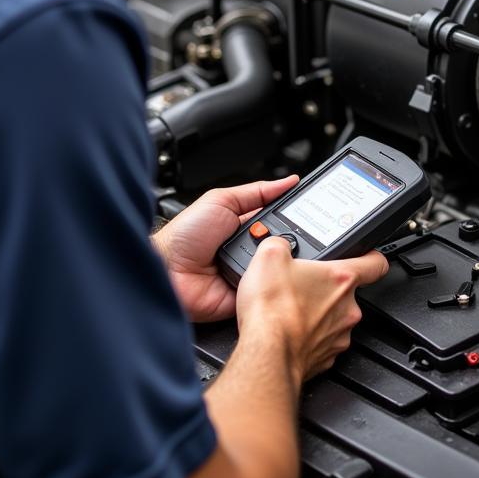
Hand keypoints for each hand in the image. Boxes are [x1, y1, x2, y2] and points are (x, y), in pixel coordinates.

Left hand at [153, 175, 298, 322]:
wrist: (167, 270)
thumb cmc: (185, 234)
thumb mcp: (222, 201)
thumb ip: (257, 192)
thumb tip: (287, 182)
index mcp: (246, 226)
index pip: (280, 221)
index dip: (294, 218)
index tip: (312, 213)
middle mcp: (249, 250)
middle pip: (283, 243)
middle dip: (288, 238)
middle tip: (282, 234)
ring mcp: (249, 273)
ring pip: (279, 266)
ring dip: (276, 259)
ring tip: (268, 252)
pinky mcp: (247, 296)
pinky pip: (268, 289)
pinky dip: (269, 283)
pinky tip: (266, 274)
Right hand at [236, 239, 388, 381]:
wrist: (265, 355)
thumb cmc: (273, 311)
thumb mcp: (270, 256)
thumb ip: (282, 243)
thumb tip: (280, 245)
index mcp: (341, 279)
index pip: (375, 263)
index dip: (371, 256)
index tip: (366, 256)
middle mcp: (347, 309)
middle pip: (346, 292)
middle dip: (326, 288)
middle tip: (302, 286)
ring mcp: (338, 336)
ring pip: (334, 319)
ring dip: (318, 314)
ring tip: (291, 310)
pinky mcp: (326, 358)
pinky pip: (322, 342)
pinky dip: (308, 337)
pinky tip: (289, 331)